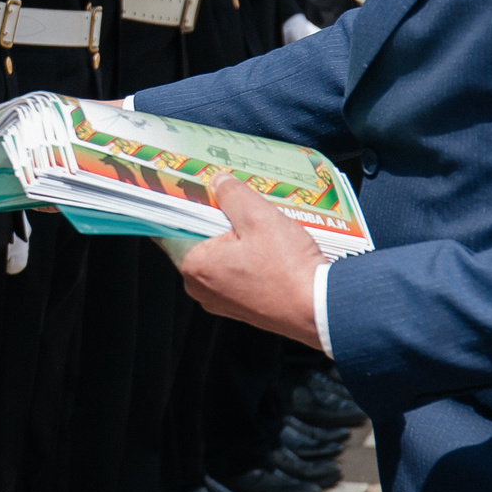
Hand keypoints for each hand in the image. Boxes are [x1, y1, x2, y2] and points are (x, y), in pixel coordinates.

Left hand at [175, 173, 325, 347]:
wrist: (320, 309)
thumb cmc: (289, 270)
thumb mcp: (259, 217)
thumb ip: (232, 194)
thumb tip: (218, 182)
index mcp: (194, 265)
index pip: (171, 227)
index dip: (183, 204)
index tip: (191, 188)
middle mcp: (199, 286)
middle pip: (196, 240)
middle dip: (211, 219)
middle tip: (231, 199)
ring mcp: (219, 299)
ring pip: (216, 256)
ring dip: (231, 237)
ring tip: (254, 221)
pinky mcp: (239, 306)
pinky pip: (233, 272)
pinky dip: (243, 256)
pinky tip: (264, 245)